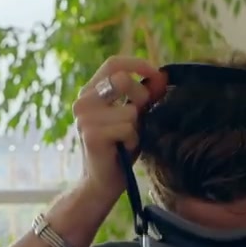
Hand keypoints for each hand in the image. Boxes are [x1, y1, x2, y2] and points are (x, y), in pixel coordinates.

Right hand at [71, 57, 164, 201]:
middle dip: (140, 98)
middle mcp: (82, 102)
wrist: (102, 182)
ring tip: (127, 139)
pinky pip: (128, 129)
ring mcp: (84, 118)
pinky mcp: (92, 135)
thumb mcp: (135, 116)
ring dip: (137, 127)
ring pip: (130, 110)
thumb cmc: (119, 147)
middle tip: (139, 119)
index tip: (156, 74)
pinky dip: (132, 141)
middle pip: (122, 80)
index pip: (113, 63)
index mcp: (90, 92)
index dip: (137, 64)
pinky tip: (122, 149)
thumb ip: (146, 95)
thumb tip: (163, 75)